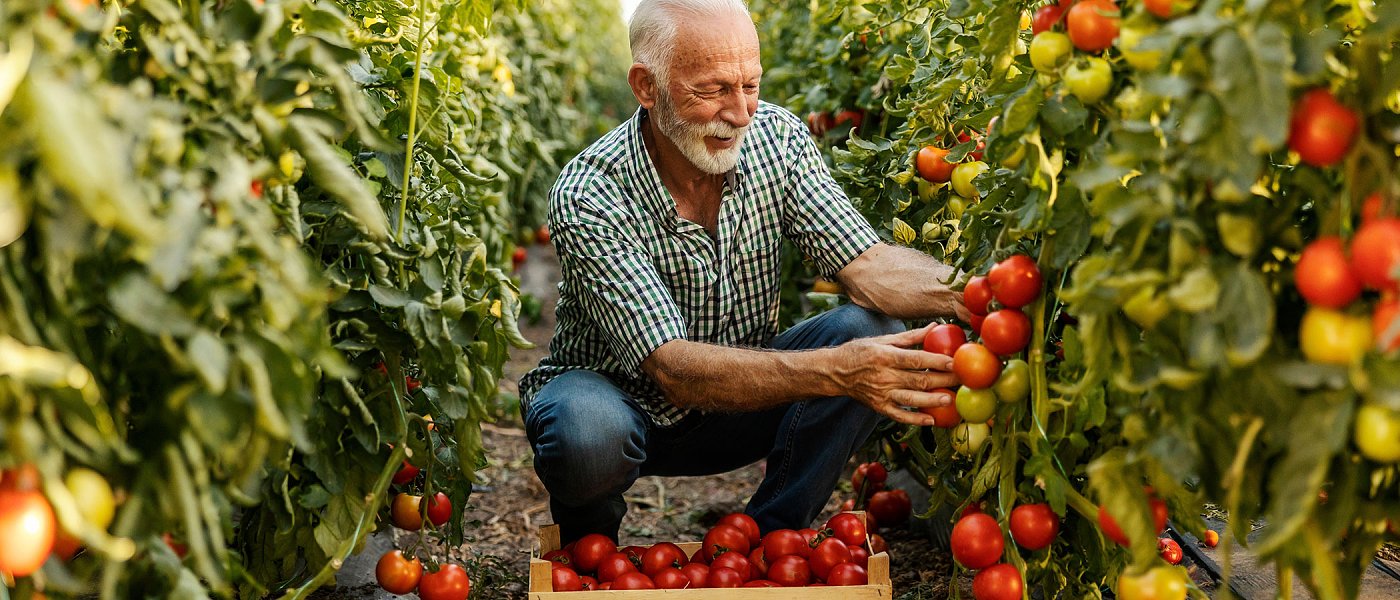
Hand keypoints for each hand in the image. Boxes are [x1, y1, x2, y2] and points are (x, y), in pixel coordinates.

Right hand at [830, 325, 960, 425]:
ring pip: (911, 398)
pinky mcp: (879, 407)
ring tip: (949, 399)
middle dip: (943, 380)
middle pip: (919, 379)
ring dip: (932, 400)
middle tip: (962, 380)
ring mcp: (881, 393)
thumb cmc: (859, 352)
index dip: (937, 361)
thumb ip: (909, 337)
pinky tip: (931, 419)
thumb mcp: (882, 340)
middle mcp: (884, 376)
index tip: (956, 361)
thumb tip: (933, 327)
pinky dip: (915, 419)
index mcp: (885, 356)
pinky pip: (899, 415)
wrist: (835, 372)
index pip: (916, 359)